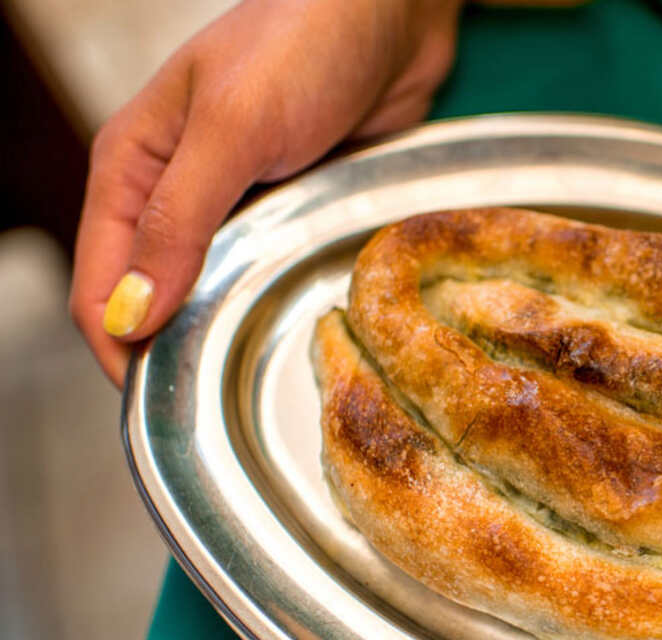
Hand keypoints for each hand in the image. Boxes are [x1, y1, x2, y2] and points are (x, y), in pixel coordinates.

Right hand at [69, 0, 461, 385]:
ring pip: (214, 290)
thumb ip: (180, 220)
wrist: (391, 12)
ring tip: (251, 379)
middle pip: (154, 297)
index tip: (156, 405)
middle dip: (171, 350)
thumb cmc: (303, 42)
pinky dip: (274, 301)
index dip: (118, 348)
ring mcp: (238, 205)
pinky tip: (293, 330)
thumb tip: (131, 314)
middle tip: (212, 407)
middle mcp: (177, 193)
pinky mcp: (294, 209)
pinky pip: (272, 271)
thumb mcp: (232, 129)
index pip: (99, 282)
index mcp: (133, 166)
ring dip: (225, 330)